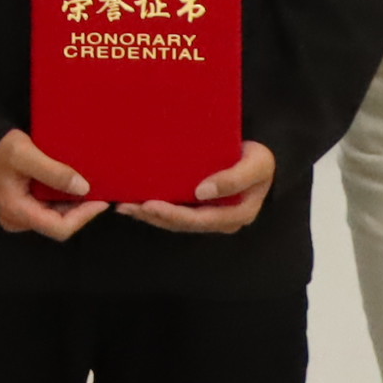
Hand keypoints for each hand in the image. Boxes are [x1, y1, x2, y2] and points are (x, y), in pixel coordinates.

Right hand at [0, 127, 103, 238]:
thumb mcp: (25, 154)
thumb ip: (54, 172)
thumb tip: (84, 188)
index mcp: (17, 212)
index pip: (60, 228)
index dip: (84, 217)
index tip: (101, 201)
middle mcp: (17, 220)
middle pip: (59, 224)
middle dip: (81, 210)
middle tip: (98, 190)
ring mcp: (18, 216)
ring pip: (55, 217)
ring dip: (73, 204)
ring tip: (87, 185)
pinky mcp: (20, 208)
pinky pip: (47, 209)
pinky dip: (62, 199)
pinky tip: (71, 184)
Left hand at [120, 140, 278, 234]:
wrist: (259, 159)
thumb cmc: (259, 160)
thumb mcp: (257, 165)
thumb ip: (234, 179)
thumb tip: (202, 192)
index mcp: (236, 215)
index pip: (200, 220)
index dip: (173, 215)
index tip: (150, 205)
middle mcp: (220, 221)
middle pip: (182, 224)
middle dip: (153, 216)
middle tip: (128, 206)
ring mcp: (208, 216)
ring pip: (174, 221)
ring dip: (148, 215)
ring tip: (123, 206)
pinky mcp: (198, 208)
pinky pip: (174, 212)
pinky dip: (153, 209)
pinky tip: (133, 202)